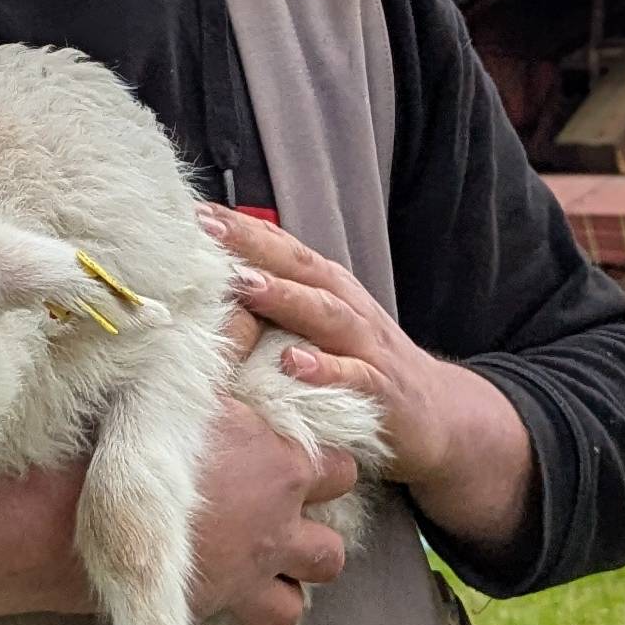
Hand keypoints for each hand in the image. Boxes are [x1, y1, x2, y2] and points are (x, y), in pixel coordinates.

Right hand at [0, 308, 358, 624]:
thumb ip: (222, 337)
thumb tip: (245, 296)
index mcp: (282, 456)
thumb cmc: (122, 433)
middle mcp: (283, 512)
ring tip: (270, 544)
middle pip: (339, 514)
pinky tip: (244, 584)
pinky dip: (269, 601)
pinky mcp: (229, 601)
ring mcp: (260, 560)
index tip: (288, 453)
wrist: (68, 508)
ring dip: (301, 558)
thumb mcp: (179, 375)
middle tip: (282, 499)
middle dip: (318, 508)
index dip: (319, 455)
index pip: (338, 458)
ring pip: (322, 568)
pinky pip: (279, 615)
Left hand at [197, 203, 473, 485]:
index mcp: (326, 287)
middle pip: (297, 267)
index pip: (279, 247)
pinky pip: (352, 375)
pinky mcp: (381, 389)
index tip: (189, 211)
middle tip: (205, 231)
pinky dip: (324, 368)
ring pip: (324, 313)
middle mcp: (347, 305)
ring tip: (245, 284)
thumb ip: (275, 302)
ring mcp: (366, 345)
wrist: (435, 413)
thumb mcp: (318, 325)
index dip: (237, 228)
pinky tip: (293, 364)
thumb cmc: (360, 364)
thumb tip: (210, 279)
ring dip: (284, 296)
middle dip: (252, 247)